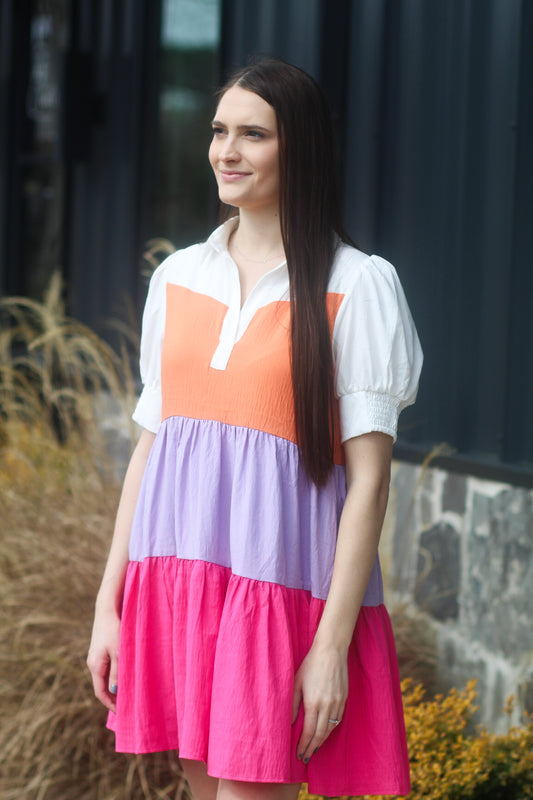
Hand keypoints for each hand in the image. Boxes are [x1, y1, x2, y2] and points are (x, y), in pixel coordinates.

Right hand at [86, 607, 120, 712]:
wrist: (107, 609)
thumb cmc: (114, 630)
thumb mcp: (118, 652)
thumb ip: (116, 672)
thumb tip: (115, 691)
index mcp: (95, 666)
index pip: (101, 693)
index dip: (110, 704)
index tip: (121, 713)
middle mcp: (93, 663)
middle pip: (102, 686)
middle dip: (113, 697)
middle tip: (126, 706)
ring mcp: (95, 656)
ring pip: (104, 677)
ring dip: (114, 686)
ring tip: (127, 693)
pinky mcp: (100, 650)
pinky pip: (106, 668)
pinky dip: (114, 676)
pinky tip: (124, 675)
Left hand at [291, 640, 347, 761]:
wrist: (332, 651)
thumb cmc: (311, 664)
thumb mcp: (297, 682)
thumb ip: (293, 704)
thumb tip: (290, 723)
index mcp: (313, 702)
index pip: (309, 731)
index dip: (304, 745)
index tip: (299, 754)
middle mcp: (327, 705)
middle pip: (320, 734)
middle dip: (312, 748)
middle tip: (306, 758)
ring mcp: (338, 703)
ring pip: (330, 729)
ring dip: (322, 741)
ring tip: (314, 749)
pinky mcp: (344, 698)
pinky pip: (338, 720)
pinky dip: (330, 729)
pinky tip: (324, 733)